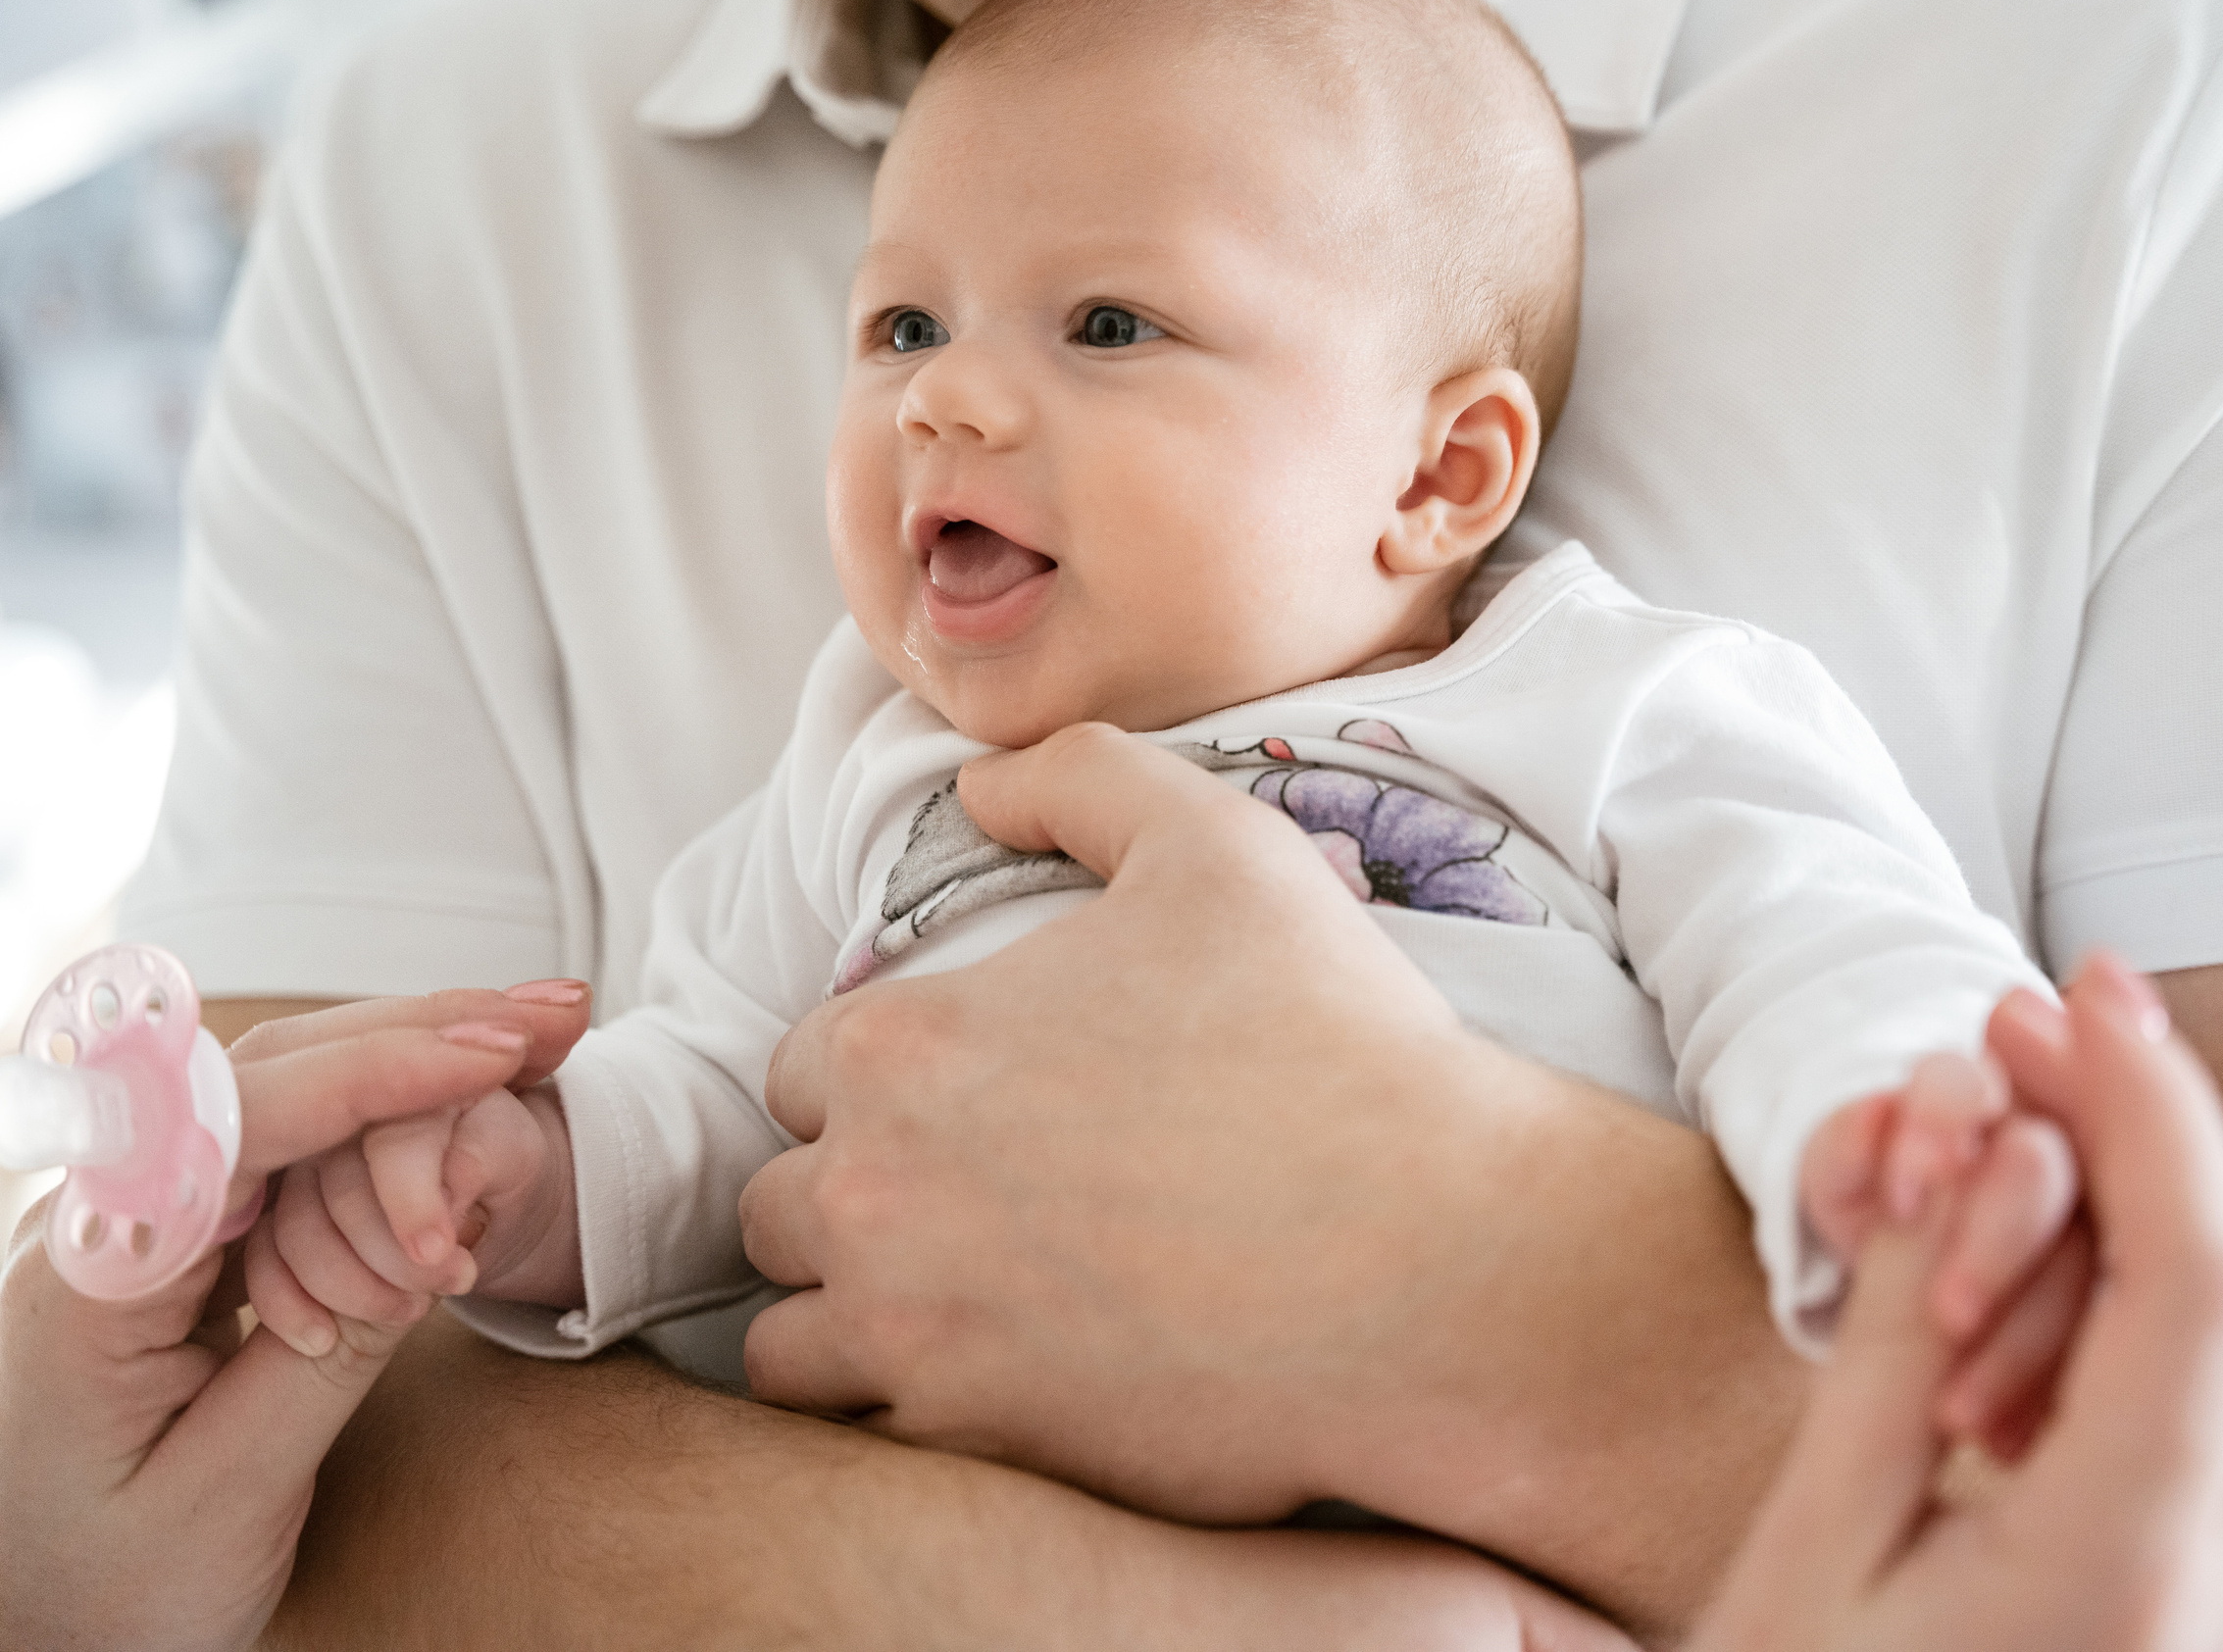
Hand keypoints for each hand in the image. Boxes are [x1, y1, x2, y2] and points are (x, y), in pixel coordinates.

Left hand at [0, 982, 589, 1651]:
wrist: (30, 1641)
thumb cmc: (107, 1591)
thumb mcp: (231, 1494)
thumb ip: (325, 1358)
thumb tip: (424, 1245)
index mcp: (91, 1286)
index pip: (238, 1129)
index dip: (373, 1075)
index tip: (488, 1053)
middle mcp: (102, 1226)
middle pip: (265, 1078)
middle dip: (414, 1035)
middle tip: (550, 1019)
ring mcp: (138, 1224)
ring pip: (279, 1096)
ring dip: (407, 1054)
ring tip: (531, 1032)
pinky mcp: (178, 1242)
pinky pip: (282, 1145)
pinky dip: (381, 1104)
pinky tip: (455, 1080)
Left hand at [739, 722, 1700, 1542]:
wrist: (1439, 1259)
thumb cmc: (1335, 1042)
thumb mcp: (1218, 844)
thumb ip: (1077, 778)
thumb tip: (976, 784)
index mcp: (905, 1046)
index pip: (806, 1067)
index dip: (884, 1080)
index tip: (972, 1101)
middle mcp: (874, 1195)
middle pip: (780, 1205)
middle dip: (855, 1199)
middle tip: (971, 1205)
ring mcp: (914, 1335)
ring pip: (789, 1341)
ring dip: (852, 1316)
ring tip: (959, 1306)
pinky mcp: (977, 1446)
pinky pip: (870, 1443)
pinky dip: (915, 1413)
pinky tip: (1009, 1379)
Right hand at [1691, 953, 2222, 1651]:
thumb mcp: (1815, 1545)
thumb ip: (1900, 1341)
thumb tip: (1947, 1142)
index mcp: (2127, 1576)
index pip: (2198, 1284)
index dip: (2152, 1109)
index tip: (2084, 990)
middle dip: (2131, 1143)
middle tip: (2007, 1037)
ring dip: (2113, 1245)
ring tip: (1964, 1182)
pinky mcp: (2204, 1635)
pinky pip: (2200, 1448)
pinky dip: (2117, 1343)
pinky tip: (2006, 1321)